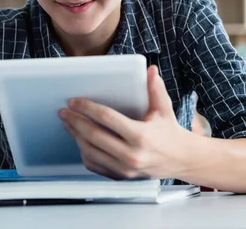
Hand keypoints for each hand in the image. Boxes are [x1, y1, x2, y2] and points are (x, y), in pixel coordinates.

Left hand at [59, 65, 189, 179]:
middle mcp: (131, 154)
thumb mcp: (164, 109)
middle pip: (94, 136)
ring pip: (91, 152)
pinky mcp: (121, 177)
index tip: (75, 101)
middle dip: (75, 121)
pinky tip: (80, 140)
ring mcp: (125, 168)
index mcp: (141, 135)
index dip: (87, 108)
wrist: (181, 160)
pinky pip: (95, 166)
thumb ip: (156, 89)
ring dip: (76, 136)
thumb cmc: (170, 132)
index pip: (107, 118)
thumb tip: (150, 70)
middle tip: (64, 111)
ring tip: (69, 124)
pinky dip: (84, 153)